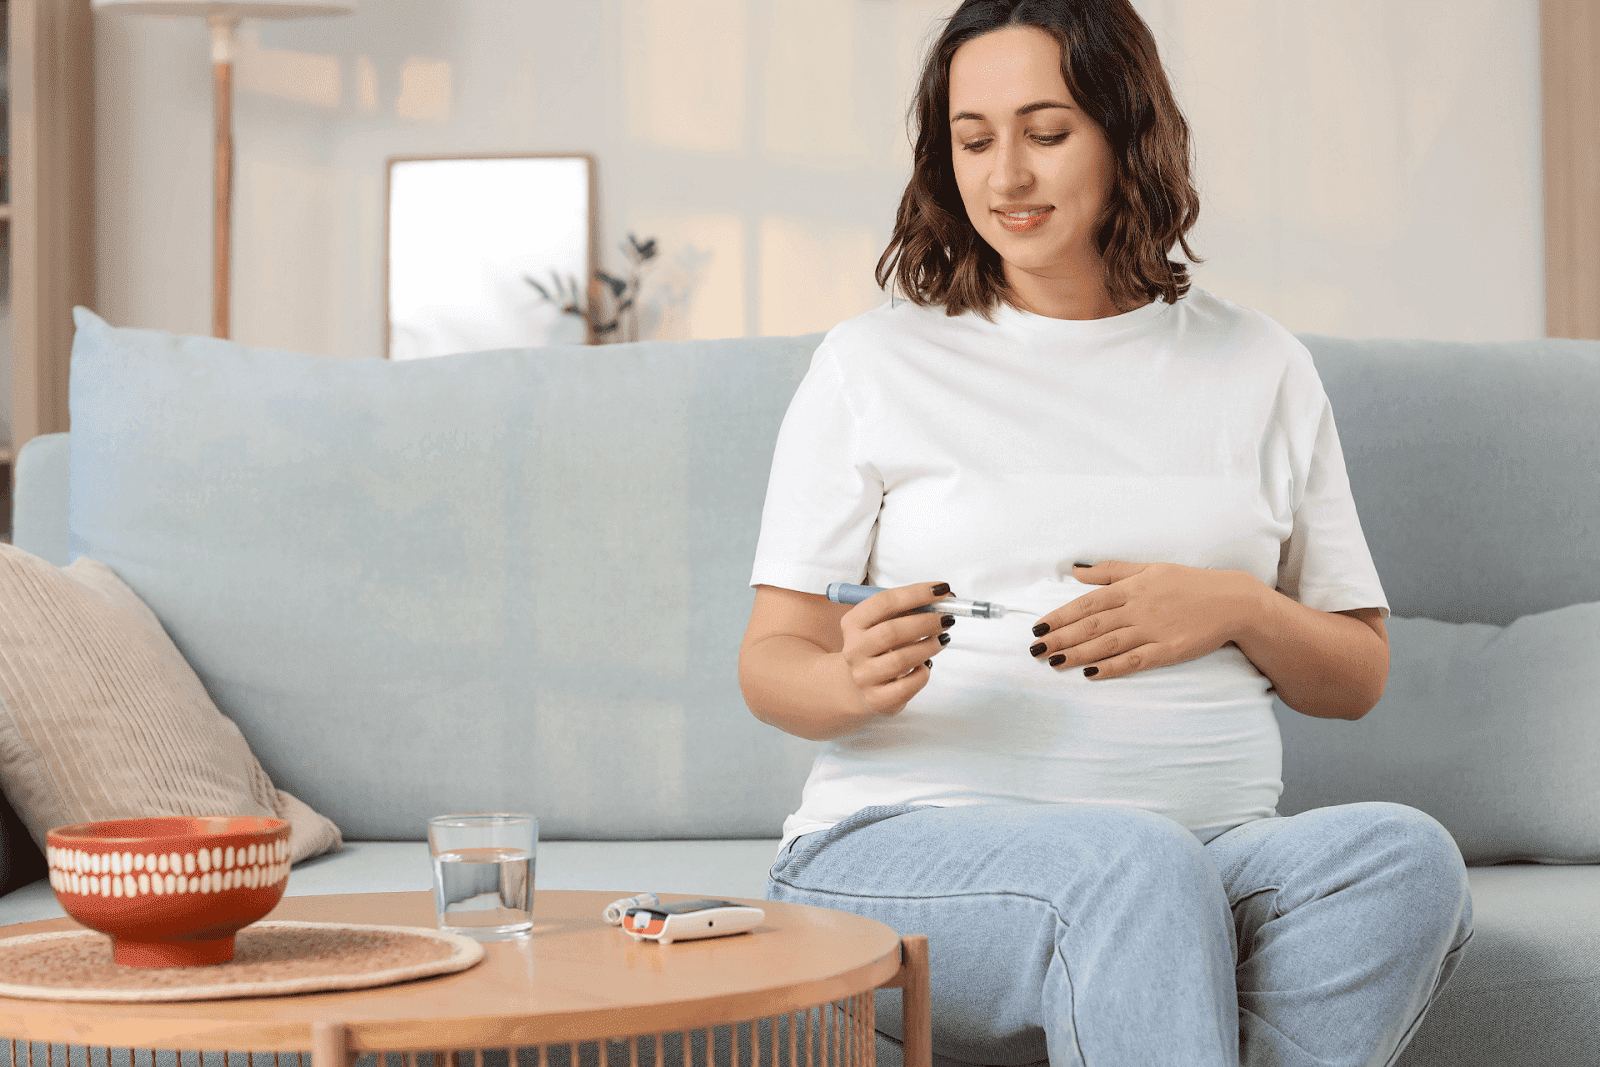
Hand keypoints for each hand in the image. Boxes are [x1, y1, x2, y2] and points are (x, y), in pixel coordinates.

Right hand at [840, 582, 957, 716]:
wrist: (855, 686)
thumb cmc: (878, 648)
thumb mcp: (881, 625)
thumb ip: (906, 611)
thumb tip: (943, 600)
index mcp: (853, 624)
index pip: (884, 602)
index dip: (915, 593)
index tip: (942, 589)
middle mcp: (854, 650)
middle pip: (892, 632)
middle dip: (926, 622)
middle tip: (947, 618)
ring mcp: (864, 676)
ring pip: (902, 660)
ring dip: (929, 646)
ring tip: (942, 639)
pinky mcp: (877, 699)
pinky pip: (908, 685)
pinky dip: (923, 672)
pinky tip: (927, 664)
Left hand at [1029, 561, 1257, 679]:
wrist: (1232, 602)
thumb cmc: (1187, 583)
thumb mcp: (1148, 568)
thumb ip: (1111, 570)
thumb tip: (1076, 570)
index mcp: (1131, 587)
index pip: (1086, 603)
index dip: (1060, 615)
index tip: (1038, 626)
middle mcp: (1137, 608)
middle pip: (1091, 626)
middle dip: (1060, 638)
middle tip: (1035, 649)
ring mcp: (1152, 631)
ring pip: (1107, 645)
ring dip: (1077, 654)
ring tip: (1053, 662)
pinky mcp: (1168, 651)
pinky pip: (1134, 661)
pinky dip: (1111, 668)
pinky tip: (1090, 674)